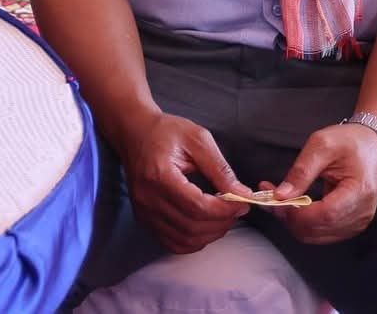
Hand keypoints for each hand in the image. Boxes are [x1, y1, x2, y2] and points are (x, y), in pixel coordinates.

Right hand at [117, 113, 248, 253]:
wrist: (134, 132)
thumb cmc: (165, 132)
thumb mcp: (198, 140)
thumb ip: (220, 169)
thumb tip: (242, 195)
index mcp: (159, 175)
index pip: (197, 207)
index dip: (224, 210)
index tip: (242, 203)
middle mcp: (147, 198)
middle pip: (192, 227)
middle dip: (222, 222)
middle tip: (236, 209)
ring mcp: (143, 211)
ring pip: (184, 240)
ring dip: (210, 234)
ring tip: (222, 216)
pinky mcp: (144, 218)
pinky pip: (173, 243)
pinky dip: (194, 241)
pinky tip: (204, 225)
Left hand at [266, 122, 376, 243]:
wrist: (372, 144)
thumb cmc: (349, 141)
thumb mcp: (321, 145)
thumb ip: (301, 172)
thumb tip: (281, 195)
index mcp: (360, 190)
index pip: (326, 214)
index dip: (298, 214)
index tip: (276, 203)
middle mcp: (363, 211)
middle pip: (322, 229)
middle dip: (291, 219)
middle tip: (270, 199)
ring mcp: (359, 220)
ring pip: (320, 236)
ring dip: (295, 224)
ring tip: (280, 201)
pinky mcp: (353, 224)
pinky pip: (325, 234)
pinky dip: (305, 225)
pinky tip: (294, 208)